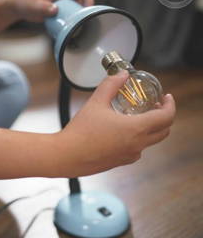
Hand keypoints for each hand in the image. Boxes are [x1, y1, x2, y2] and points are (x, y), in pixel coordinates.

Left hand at [7, 0, 94, 22]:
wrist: (17, 7)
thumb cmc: (25, 3)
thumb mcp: (35, 5)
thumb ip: (44, 8)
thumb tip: (55, 10)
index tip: (89, 10)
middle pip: (79, 1)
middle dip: (85, 10)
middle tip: (85, 22)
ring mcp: (58, 5)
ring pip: (73, 9)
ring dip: (77, 18)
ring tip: (78, 28)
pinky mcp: (54, 12)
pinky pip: (66, 16)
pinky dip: (68, 22)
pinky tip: (67, 31)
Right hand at [57, 71, 175, 176]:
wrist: (67, 156)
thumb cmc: (80, 131)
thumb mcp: (96, 102)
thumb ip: (111, 85)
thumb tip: (121, 75)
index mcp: (135, 129)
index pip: (166, 117)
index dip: (170, 105)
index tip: (165, 98)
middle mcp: (137, 144)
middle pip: (164, 131)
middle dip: (164, 117)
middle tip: (154, 106)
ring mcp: (130, 155)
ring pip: (151, 141)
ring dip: (151, 129)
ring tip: (136, 118)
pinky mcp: (121, 162)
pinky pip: (137, 150)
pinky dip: (137, 139)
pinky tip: (122, 132)